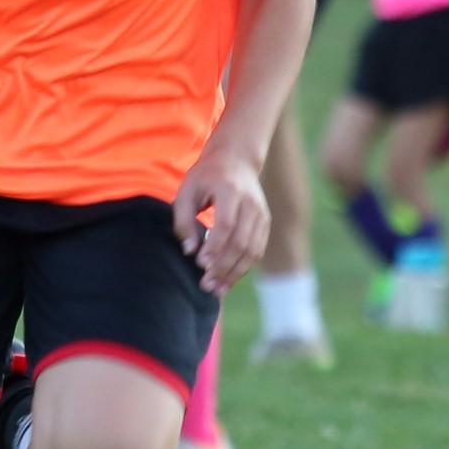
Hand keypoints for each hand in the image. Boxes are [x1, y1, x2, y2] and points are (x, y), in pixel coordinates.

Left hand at [171, 146, 269, 293]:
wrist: (236, 159)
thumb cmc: (206, 176)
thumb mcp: (186, 191)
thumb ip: (183, 220)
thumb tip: (189, 251)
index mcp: (231, 191)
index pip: (226, 225)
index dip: (214, 248)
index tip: (200, 264)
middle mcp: (251, 203)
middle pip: (241, 242)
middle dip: (223, 267)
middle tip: (206, 285)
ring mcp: (262, 214)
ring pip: (252, 250)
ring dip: (235, 273)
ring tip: (217, 289)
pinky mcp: (265, 223)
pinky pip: (257, 250)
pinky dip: (244, 267)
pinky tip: (229, 279)